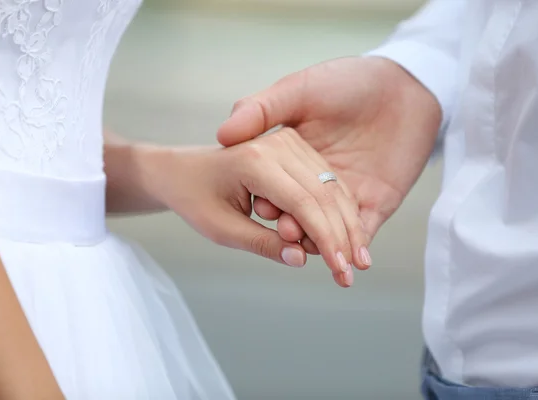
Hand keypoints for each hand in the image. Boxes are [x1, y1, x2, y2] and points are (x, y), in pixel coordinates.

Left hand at [141, 128, 368, 286]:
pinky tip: (347, 237)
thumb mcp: (221, 229)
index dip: (326, 239)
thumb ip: (262, 243)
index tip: (340, 270)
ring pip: (331, 186)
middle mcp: (277, 144)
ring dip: (346, 224)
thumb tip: (301, 259)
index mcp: (254, 160)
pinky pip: (326, 180)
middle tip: (351, 272)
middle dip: (342, 236)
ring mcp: (289, 141)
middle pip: (324, 194)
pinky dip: (338, 209)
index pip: (304, 203)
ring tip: (354, 261)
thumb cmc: (195, 199)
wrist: (183, 170)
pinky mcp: (296, 147)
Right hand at [217, 56, 441, 254]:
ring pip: (329, 228)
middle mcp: (316, 179)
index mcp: (293, 157)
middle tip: (291, 239)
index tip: (263, 210)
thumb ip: (260, 109)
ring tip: (319, 251)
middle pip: (301, 213)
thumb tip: (223, 134)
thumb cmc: (348, 79)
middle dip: (295, 230)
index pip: (277, 189)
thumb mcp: (298, 89)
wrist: (406, 84)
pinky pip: (364, 230)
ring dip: (323, 244)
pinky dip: (358, 245)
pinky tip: (352, 257)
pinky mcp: (375, 203)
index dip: (270, 202)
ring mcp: (346, 193)